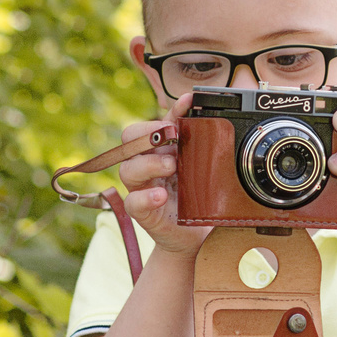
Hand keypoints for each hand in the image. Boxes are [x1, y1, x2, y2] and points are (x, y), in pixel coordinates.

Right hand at [113, 97, 208, 255]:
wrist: (196, 234)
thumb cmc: (196, 198)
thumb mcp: (200, 169)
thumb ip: (199, 145)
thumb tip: (209, 118)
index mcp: (159, 150)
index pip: (155, 123)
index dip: (170, 111)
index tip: (190, 102)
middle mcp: (146, 165)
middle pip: (130, 139)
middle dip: (150, 134)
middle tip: (174, 141)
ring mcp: (141, 188)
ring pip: (128, 169)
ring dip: (149, 163)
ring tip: (171, 166)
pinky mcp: (142, 212)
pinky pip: (133, 201)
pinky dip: (146, 197)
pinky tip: (161, 195)